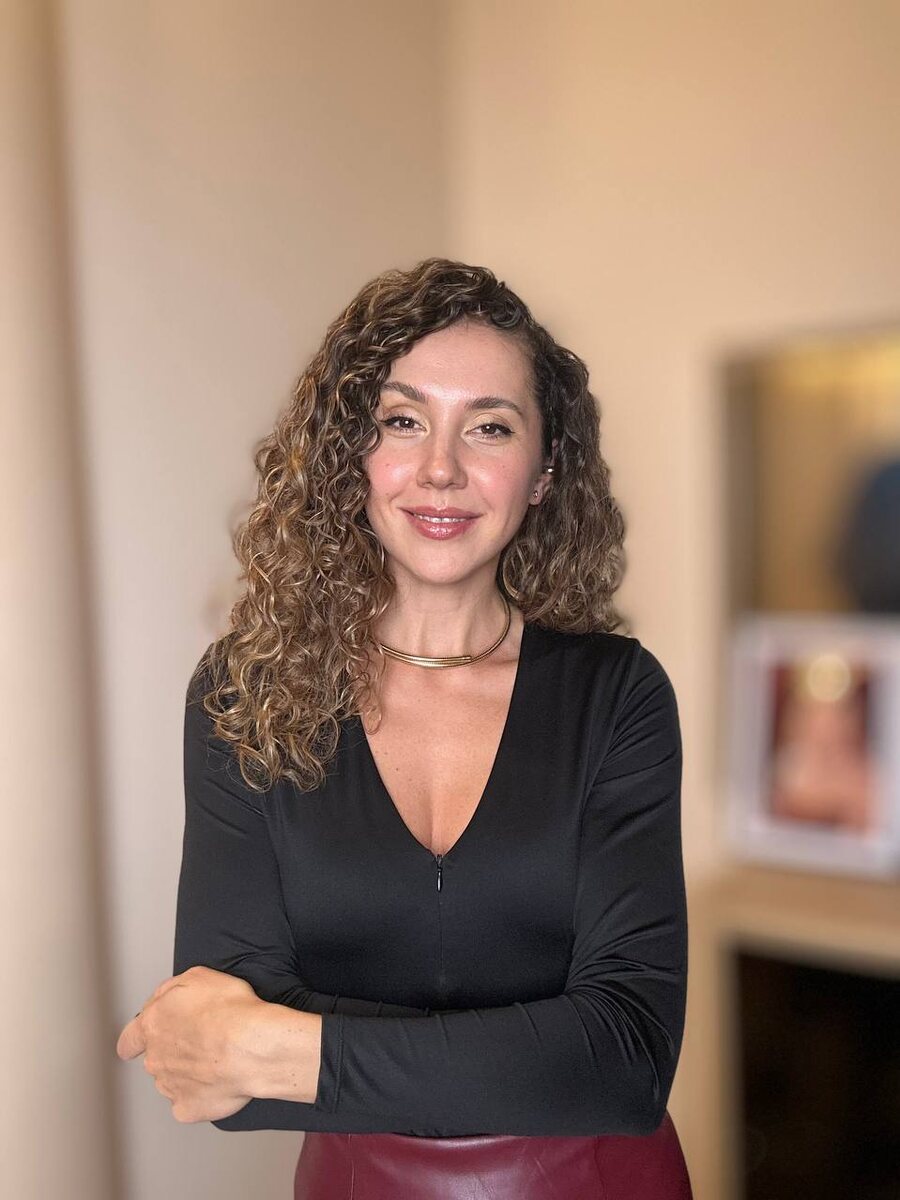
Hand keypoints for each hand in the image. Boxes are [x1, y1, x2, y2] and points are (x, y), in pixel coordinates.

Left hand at [116, 965, 263, 1122]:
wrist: (252, 1046)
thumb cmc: (230, 1010)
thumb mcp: (198, 977)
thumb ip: (171, 989)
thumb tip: (165, 998)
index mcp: (153, 1026)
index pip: (128, 1040)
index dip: (135, 1042)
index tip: (141, 1044)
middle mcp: (155, 1059)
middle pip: (156, 1059)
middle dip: (174, 1051)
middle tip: (204, 1040)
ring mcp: (170, 1087)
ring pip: (172, 1081)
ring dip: (188, 1073)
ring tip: (217, 1060)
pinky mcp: (189, 1108)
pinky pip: (190, 1103)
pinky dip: (202, 1095)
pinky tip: (219, 1081)